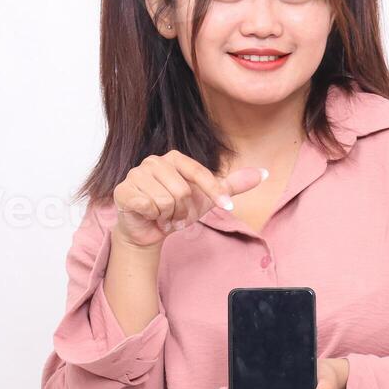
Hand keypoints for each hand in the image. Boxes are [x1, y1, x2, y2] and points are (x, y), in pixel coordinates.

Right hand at [113, 151, 267, 248]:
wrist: (149, 229)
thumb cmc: (176, 209)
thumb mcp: (208, 198)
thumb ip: (233, 185)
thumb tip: (264, 174)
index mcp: (174, 158)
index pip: (201, 174)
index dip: (215, 192)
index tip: (227, 207)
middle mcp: (153, 161)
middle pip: (182, 191)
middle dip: (184, 211)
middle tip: (176, 215)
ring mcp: (136, 174)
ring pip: (165, 201)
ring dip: (168, 216)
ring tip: (163, 216)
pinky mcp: (124, 190)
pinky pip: (148, 206)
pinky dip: (153, 217)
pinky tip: (149, 217)